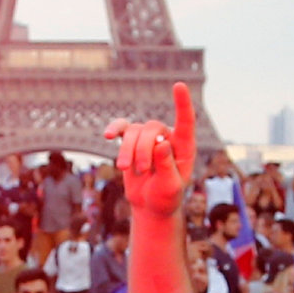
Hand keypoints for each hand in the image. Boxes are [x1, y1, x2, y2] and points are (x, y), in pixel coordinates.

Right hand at [104, 83, 196, 221]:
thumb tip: (161, 143)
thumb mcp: (170, 187)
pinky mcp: (132, 142)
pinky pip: (122, 129)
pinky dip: (115, 129)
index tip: (178, 86)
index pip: (186, 121)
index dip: (182, 103)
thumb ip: (167, 166)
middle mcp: (168, 137)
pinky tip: (108, 136)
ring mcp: (149, 138)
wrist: (150, 206)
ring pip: (134, 131)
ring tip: (123, 169)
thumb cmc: (166, 198)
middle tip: (142, 170)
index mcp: (184, 146)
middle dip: (143, 149)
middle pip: (152, 128)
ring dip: (127, 150)